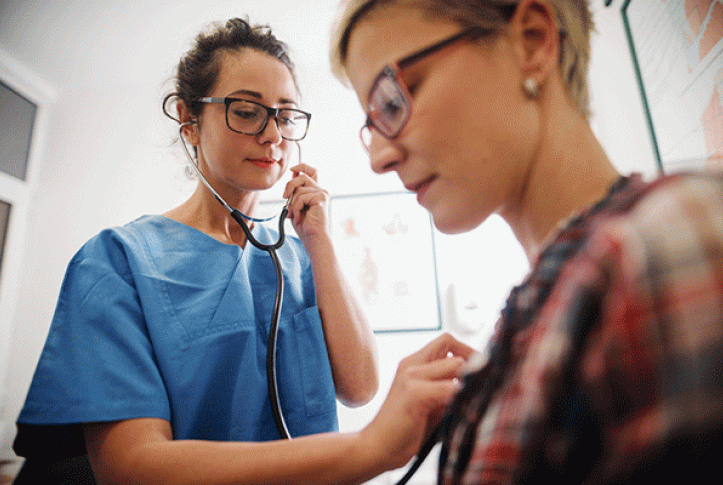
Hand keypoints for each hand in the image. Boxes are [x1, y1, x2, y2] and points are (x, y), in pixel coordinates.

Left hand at [283, 163, 328, 242]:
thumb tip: (292, 176)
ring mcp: (322, 194)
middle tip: (285, 197)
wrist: (313, 237)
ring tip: (295, 215)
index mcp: (315, 191)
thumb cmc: (305, 225)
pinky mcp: (321, 198)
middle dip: (290, 185)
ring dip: (293, 203)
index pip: (311, 171)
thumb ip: (295, 192)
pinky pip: (301, 197)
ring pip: (299, 189)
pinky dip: (296, 208)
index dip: (302, 166)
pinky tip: (299, 217)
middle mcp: (320, 191)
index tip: (292, 170)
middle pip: (302, 176)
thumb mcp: (296, 205)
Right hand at [361, 333, 474, 471]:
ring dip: (468, 383)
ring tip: (471, 401)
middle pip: (452, 345)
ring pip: (455, 364)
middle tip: (480, 387)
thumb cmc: (406, 429)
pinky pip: (449, 388)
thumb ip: (447, 387)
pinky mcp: (414, 393)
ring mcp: (411, 377)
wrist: (377, 448)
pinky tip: (462, 413)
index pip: (447, 340)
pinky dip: (461, 398)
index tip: (478, 373)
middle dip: (472, 365)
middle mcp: (411, 364)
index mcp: (414, 363)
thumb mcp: (430, 402)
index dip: (467, 351)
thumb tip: (480, 381)